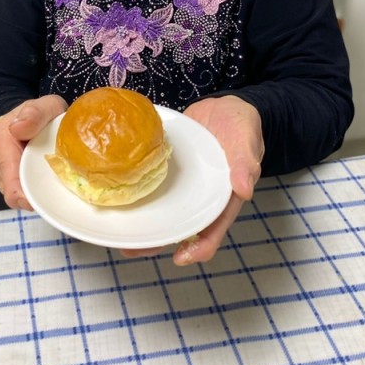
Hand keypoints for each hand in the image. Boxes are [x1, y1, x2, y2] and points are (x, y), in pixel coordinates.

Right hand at [0, 94, 66, 209]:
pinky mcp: (9, 177)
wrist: (30, 114)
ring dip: (32, 193)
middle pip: (11, 188)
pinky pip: (20, 190)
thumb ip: (34, 113)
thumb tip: (18, 128)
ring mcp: (1, 170)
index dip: (22, 194)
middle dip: (31, 195)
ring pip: (15, 192)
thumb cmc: (39, 112)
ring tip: (51, 187)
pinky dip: (33, 191)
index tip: (37, 201)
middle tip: (54, 195)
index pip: (8, 175)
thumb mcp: (45, 105)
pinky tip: (46, 186)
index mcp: (0, 138)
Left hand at [121, 95, 263, 265]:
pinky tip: (118, 192)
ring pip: (162, 209)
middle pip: (179, 226)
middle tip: (131, 248)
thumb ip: (246, 163)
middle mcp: (200, 197)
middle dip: (156, 241)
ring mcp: (183, 185)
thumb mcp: (247, 140)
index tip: (180, 257)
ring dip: (143, 221)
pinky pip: (154, 184)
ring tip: (117, 231)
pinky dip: (138, 191)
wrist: (225, 106)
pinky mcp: (169, 170)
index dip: (198, 248)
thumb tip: (245, 188)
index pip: (212, 229)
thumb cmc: (242, 126)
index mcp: (222, 198)